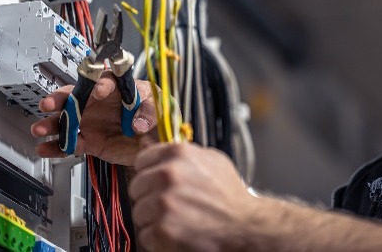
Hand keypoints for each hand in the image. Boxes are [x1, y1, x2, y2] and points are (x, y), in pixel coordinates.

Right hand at [30, 74, 158, 165]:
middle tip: (49, 103)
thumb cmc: (156, 115)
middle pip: (75, 97)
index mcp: (117, 88)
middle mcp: (99, 103)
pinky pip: (71, 143)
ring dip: (52, 124)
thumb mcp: (159, 108)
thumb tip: (139, 122)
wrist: (155, 141)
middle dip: (60, 99)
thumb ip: (149, 112)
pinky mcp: (90, 141)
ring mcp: (92, 122)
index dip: (99, 85)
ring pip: (67, 121)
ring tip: (39, 128)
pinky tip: (45, 148)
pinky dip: (57, 147)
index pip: (105, 82)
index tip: (98, 91)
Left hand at [129, 143, 257, 250]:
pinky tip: (178, 232)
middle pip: (136, 187)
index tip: (157, 182)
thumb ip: (182, 152)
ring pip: (138, 212)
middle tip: (170, 204)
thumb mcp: (211, 160)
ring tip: (177, 219)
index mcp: (178, 154)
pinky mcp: (162, 229)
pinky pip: (145, 234)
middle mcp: (168, 175)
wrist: (245, 225)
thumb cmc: (229, 195)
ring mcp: (164, 203)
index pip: (142, 160)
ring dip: (153, 219)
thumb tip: (151, 143)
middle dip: (150, 196)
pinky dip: (158, 238)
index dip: (149, 173)